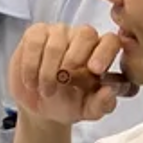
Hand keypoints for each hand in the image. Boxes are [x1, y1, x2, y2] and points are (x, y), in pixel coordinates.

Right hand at [7, 22, 121, 125]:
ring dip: (49, 71)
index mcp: (103, 52)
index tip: (95, 70)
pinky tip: (31, 81)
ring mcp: (59, 32)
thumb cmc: (69, 103)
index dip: (104, 52)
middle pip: (85, 34)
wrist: (39, 104)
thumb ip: (102, 104)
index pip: (111, 41)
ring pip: (56, 43)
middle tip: (63, 84)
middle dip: (73, 60)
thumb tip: (109, 91)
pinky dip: (31, 66)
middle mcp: (83, 37)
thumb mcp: (88, 110)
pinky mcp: (36, 33)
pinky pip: (34, 43)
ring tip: (47, 91)